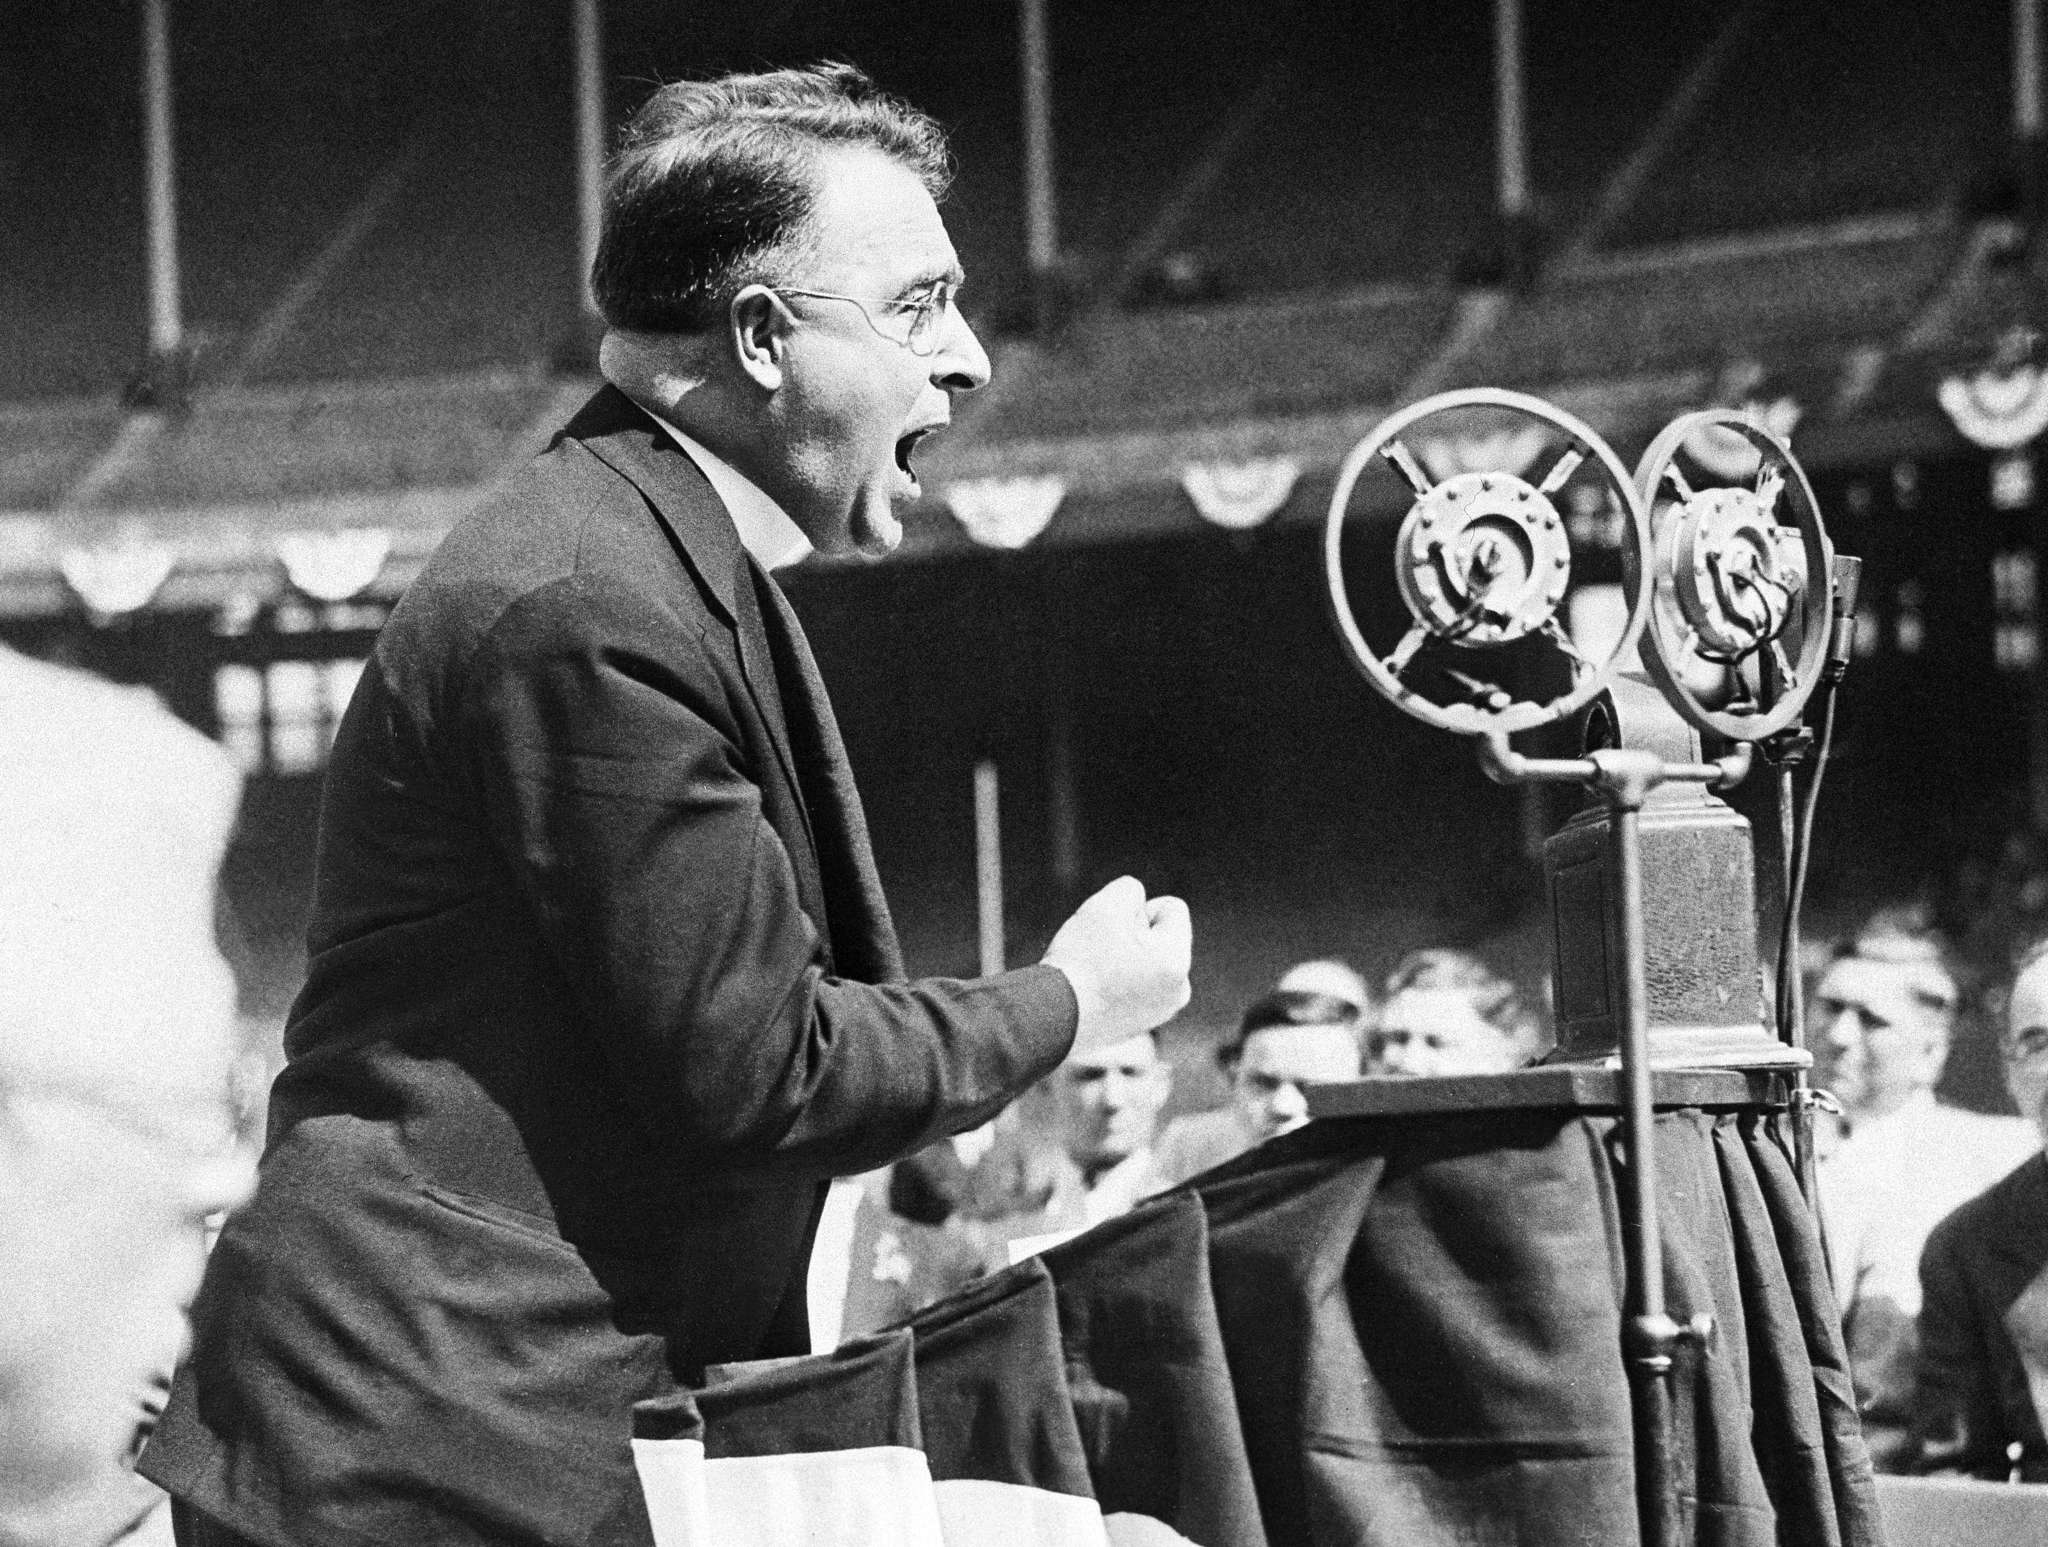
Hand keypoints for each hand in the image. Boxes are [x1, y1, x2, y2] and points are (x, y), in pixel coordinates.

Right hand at [1041, 877, 1191, 1055]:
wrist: (1050, 1019)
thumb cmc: (1079, 960)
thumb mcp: (1104, 906)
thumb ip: (1130, 890)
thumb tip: (1137, 905)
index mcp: (1177, 961)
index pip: (1172, 908)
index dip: (1138, 908)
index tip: (1113, 930)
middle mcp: (1179, 990)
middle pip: (1160, 935)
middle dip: (1133, 933)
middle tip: (1100, 951)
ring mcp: (1162, 1011)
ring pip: (1147, 959)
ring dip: (1124, 955)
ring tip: (1095, 971)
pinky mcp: (1142, 1023)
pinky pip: (1135, 984)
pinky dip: (1117, 980)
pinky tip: (1093, 989)